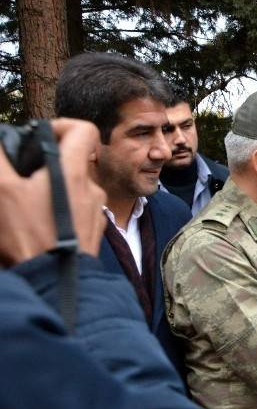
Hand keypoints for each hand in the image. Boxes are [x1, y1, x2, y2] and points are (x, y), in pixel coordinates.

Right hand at [0, 118, 105, 265]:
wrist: (54, 283)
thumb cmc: (28, 236)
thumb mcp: (2, 190)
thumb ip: (0, 159)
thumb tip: (0, 138)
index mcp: (73, 173)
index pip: (82, 130)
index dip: (61, 125)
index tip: (41, 135)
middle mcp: (92, 190)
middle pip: (74, 161)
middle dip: (47, 164)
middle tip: (23, 175)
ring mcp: (96, 213)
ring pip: (75, 188)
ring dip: (52, 189)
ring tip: (27, 203)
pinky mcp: (95, 233)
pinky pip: (79, 211)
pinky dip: (61, 211)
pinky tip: (41, 223)